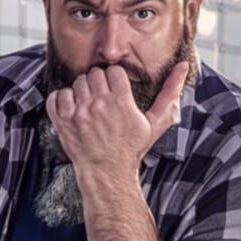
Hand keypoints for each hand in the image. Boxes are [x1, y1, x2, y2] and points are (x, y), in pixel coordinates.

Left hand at [44, 61, 188, 175]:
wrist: (108, 174)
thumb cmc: (131, 150)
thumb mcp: (154, 124)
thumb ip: (169, 94)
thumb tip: (184, 66)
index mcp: (121, 102)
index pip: (113, 71)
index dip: (114, 80)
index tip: (115, 92)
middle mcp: (99, 105)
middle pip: (94, 74)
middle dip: (98, 85)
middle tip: (101, 101)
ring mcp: (79, 113)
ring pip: (76, 83)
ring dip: (81, 92)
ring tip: (88, 107)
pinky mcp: (63, 122)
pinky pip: (57, 96)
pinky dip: (62, 100)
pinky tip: (72, 110)